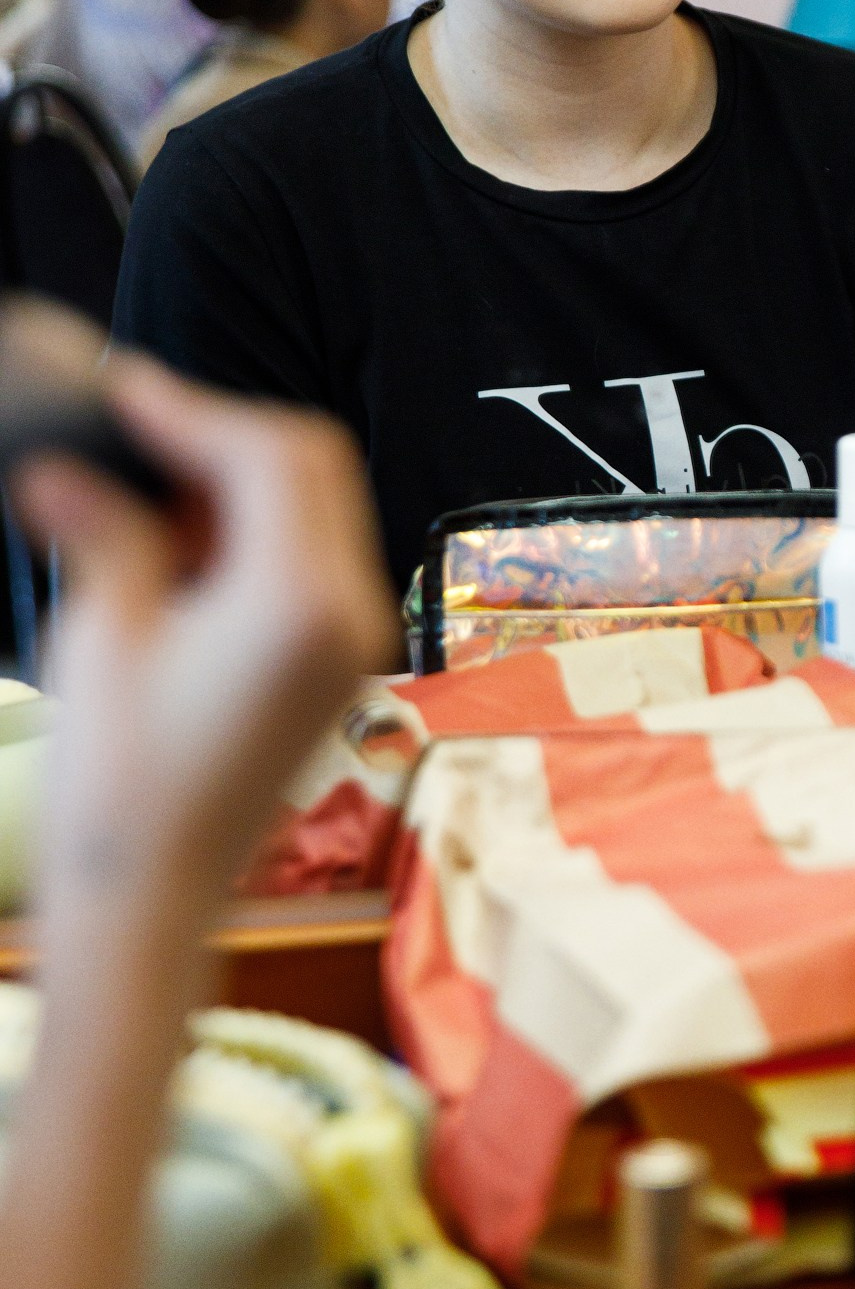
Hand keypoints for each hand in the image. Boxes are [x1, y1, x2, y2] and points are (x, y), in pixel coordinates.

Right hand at [10, 355, 396, 933]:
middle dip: (224, 431)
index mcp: (302, 600)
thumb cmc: (121, 789)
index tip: (123, 387)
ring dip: (239, 476)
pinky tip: (177, 533)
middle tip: (134, 420)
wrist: (151, 902)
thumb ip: (105, 533)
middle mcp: (351, 611)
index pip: (267, 456)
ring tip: (143, 475)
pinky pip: (312, 557)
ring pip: (317, 505)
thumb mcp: (103, 638)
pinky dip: (255, 526)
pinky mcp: (337, 662)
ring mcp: (354, 639)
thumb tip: (66, 467)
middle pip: (310, 466)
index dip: (191, 408)